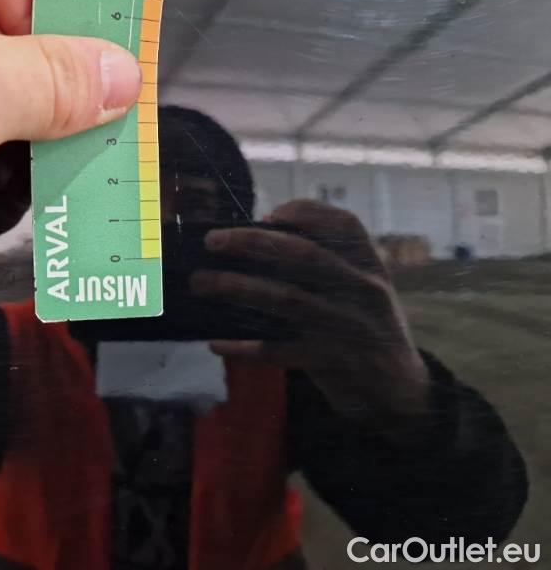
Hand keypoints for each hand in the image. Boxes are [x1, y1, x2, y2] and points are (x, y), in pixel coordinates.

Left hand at [191, 200, 429, 431]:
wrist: (401, 391)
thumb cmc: (366, 328)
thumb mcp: (363, 290)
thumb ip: (329, 265)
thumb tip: (261, 236)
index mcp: (370, 266)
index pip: (343, 224)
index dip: (304, 212)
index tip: (268, 214)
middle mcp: (362, 290)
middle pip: (303, 256)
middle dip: (253, 243)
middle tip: (212, 240)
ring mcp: (347, 327)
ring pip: (285, 300)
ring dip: (238, 289)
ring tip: (201, 283)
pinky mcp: (331, 361)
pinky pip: (278, 351)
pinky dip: (245, 347)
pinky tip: (216, 343)